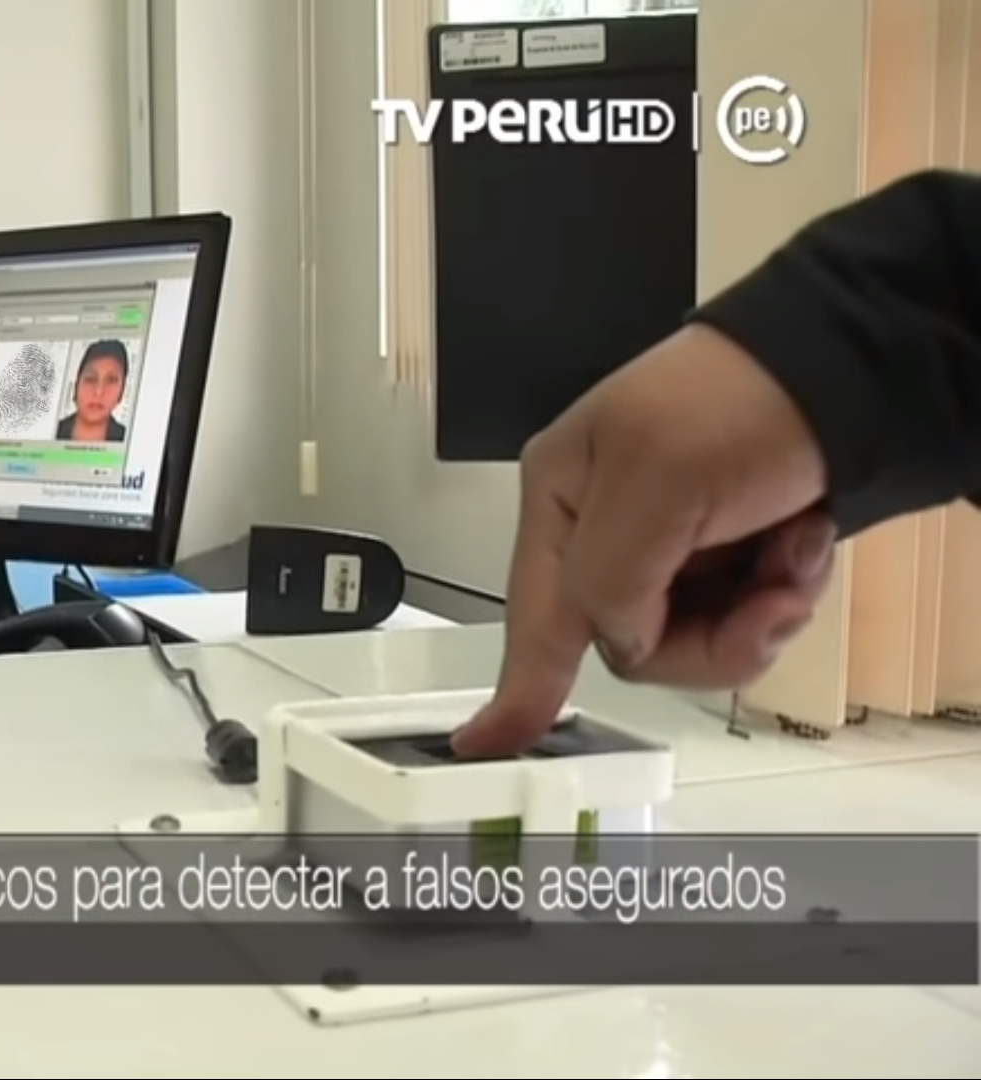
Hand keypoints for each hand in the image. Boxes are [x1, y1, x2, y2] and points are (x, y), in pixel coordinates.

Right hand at [451, 326, 838, 758]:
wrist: (844, 367)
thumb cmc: (738, 401)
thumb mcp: (658, 478)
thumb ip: (612, 576)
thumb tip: (617, 637)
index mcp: (561, 500)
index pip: (534, 617)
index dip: (515, 689)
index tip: (486, 745)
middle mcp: (604, 531)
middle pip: (630, 642)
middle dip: (708, 636)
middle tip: (766, 599)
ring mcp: (666, 547)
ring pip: (691, 640)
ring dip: (756, 614)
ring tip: (790, 559)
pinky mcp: (723, 557)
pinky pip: (740, 618)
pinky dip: (782, 593)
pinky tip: (798, 545)